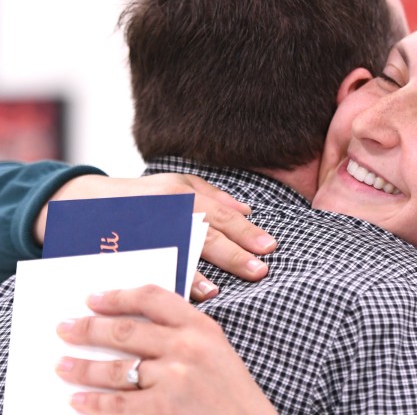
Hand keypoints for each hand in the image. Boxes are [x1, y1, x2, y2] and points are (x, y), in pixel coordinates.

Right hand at [36, 173, 275, 300]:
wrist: (82, 201)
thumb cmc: (139, 195)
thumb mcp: (176, 184)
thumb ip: (213, 196)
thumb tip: (248, 210)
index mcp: (182, 194)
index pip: (222, 215)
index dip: (246, 232)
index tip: (270, 247)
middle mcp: (165, 210)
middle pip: (204, 235)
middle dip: (233, 255)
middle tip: (260, 270)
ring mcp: (142, 230)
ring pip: (173, 253)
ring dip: (195, 274)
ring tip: (216, 291)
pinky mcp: (122, 248)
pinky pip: (145, 267)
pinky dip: (159, 282)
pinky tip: (171, 296)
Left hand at [55, 285, 277, 414]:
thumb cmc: (230, 391)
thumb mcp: (216, 349)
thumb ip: (182, 333)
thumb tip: (131, 325)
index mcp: (201, 327)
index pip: (152, 298)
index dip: (118, 297)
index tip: (93, 299)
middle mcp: (186, 348)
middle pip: (125, 331)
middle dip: (88, 329)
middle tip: (64, 328)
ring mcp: (173, 380)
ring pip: (115, 369)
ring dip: (82, 367)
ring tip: (62, 364)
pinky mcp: (162, 410)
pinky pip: (116, 404)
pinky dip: (92, 401)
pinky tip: (78, 398)